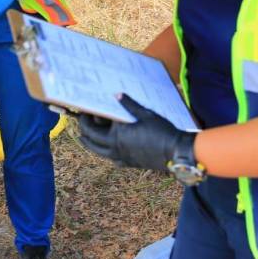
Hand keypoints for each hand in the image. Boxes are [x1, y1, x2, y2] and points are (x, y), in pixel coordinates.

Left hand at [77, 95, 195, 171]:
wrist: (175, 152)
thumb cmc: (161, 131)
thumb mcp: (145, 114)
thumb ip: (129, 104)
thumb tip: (117, 95)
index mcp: (116, 136)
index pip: (90, 130)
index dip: (84, 121)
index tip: (83, 113)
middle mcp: (116, 149)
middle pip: (92, 143)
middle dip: (84, 134)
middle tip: (82, 126)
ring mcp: (122, 158)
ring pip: (100, 153)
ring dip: (92, 145)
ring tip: (88, 139)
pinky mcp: (130, 163)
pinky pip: (113, 159)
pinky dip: (107, 153)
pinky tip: (110, 149)